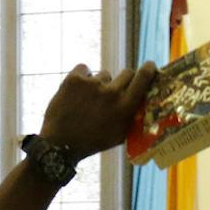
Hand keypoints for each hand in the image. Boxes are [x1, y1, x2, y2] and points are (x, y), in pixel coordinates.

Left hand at [38, 62, 156, 157]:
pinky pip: (84, 69)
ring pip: (103, 75)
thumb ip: (133, 119)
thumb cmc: (92, 142)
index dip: (148, 69)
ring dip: (99, 84)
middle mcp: (111, 93)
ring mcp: (92, 84)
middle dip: (124, 80)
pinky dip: (81, 78)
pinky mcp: (74, 79)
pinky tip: (76, 92)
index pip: (143, 78)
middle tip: (114, 90)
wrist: (60, 144)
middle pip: (126, 73)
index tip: (150, 65)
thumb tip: (145, 104)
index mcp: (124, 107)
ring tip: (87, 101)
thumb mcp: (119, 135)